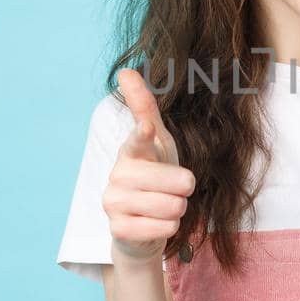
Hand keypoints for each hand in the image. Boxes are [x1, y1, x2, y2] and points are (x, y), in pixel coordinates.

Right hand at [102, 68, 196, 265]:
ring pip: (174, 206)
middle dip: (185, 189)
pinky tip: (154, 224)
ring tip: (162, 207)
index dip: (144, 136)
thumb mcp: (156, 142)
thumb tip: (125, 70)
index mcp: (130, 151)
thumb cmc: (153, 177)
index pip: (138, 140)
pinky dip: (168, 228)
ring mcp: (114, 203)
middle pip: (180, 182)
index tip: (147, 129)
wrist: (139, 226)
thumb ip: (144, 108)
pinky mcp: (118, 230)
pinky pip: (165, 228)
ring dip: (177, 210)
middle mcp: (118, 175)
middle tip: (171, 190)